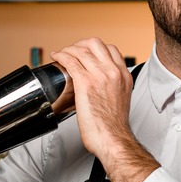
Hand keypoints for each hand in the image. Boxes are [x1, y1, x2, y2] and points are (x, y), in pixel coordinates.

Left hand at [50, 38, 159, 181]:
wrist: (113, 138)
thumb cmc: (114, 126)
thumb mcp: (121, 99)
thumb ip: (113, 87)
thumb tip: (101, 87)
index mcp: (124, 76)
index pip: (111, 49)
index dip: (95, 48)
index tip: (86, 52)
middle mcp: (113, 72)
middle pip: (95, 43)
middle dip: (80, 44)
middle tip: (72, 51)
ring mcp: (100, 75)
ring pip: (81, 50)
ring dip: (68, 49)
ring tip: (61, 54)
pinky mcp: (85, 83)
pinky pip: (70, 61)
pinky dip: (61, 56)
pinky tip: (57, 58)